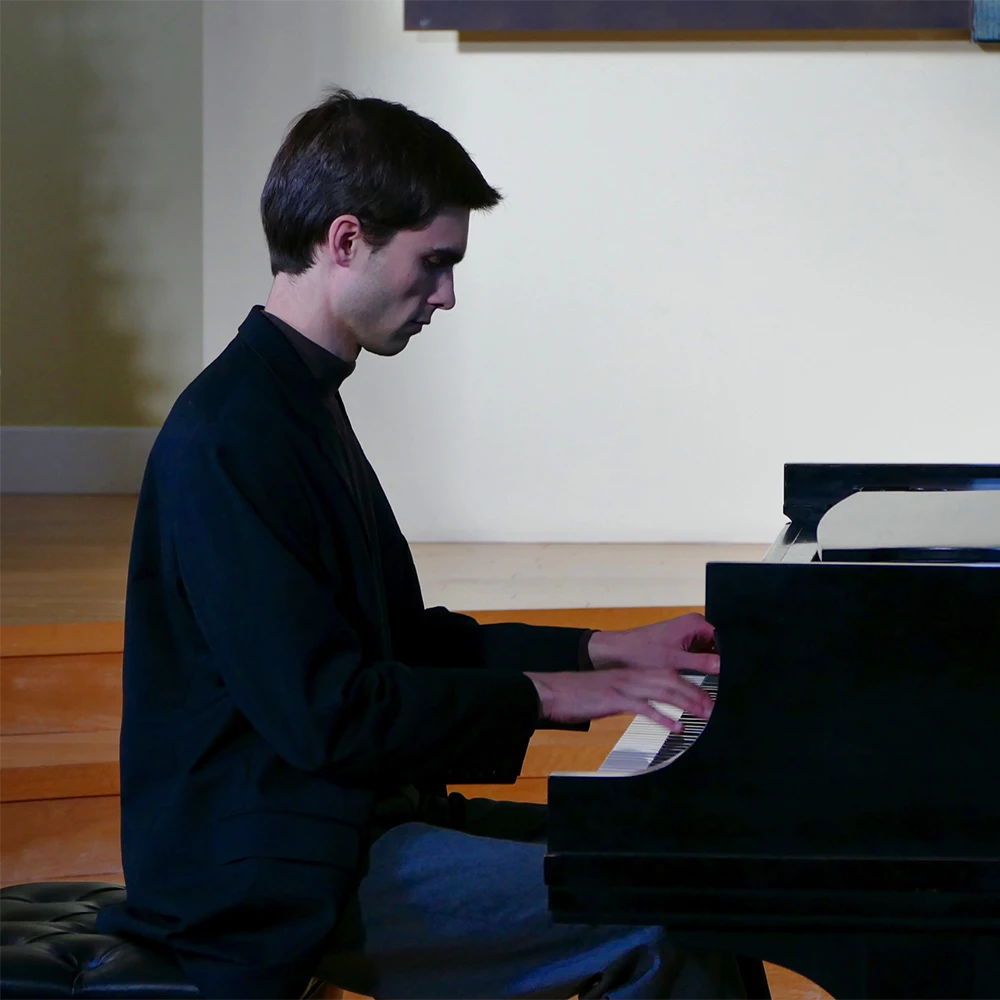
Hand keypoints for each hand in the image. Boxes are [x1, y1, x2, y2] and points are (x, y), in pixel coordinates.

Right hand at [524, 663, 713, 729]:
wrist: (552, 691)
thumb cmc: (579, 694)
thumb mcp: (609, 692)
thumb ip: (630, 696)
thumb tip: (649, 707)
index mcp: (631, 673)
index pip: (668, 673)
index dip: (690, 683)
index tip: (708, 695)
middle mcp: (631, 676)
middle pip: (672, 680)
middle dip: (696, 692)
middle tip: (716, 707)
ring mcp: (624, 686)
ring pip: (663, 690)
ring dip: (687, 702)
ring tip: (706, 714)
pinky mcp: (615, 699)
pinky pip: (643, 707)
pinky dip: (663, 718)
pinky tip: (678, 727)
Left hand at [587, 613, 719, 675]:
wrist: (619, 653)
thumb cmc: (641, 651)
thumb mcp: (675, 661)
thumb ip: (702, 663)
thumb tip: (724, 666)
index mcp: (696, 623)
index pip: (724, 639)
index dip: (729, 657)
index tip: (733, 674)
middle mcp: (694, 626)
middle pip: (718, 647)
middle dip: (719, 663)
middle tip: (723, 682)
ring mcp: (688, 636)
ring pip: (708, 653)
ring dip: (708, 667)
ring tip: (708, 681)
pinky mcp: (681, 646)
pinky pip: (697, 656)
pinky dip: (698, 667)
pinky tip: (697, 679)